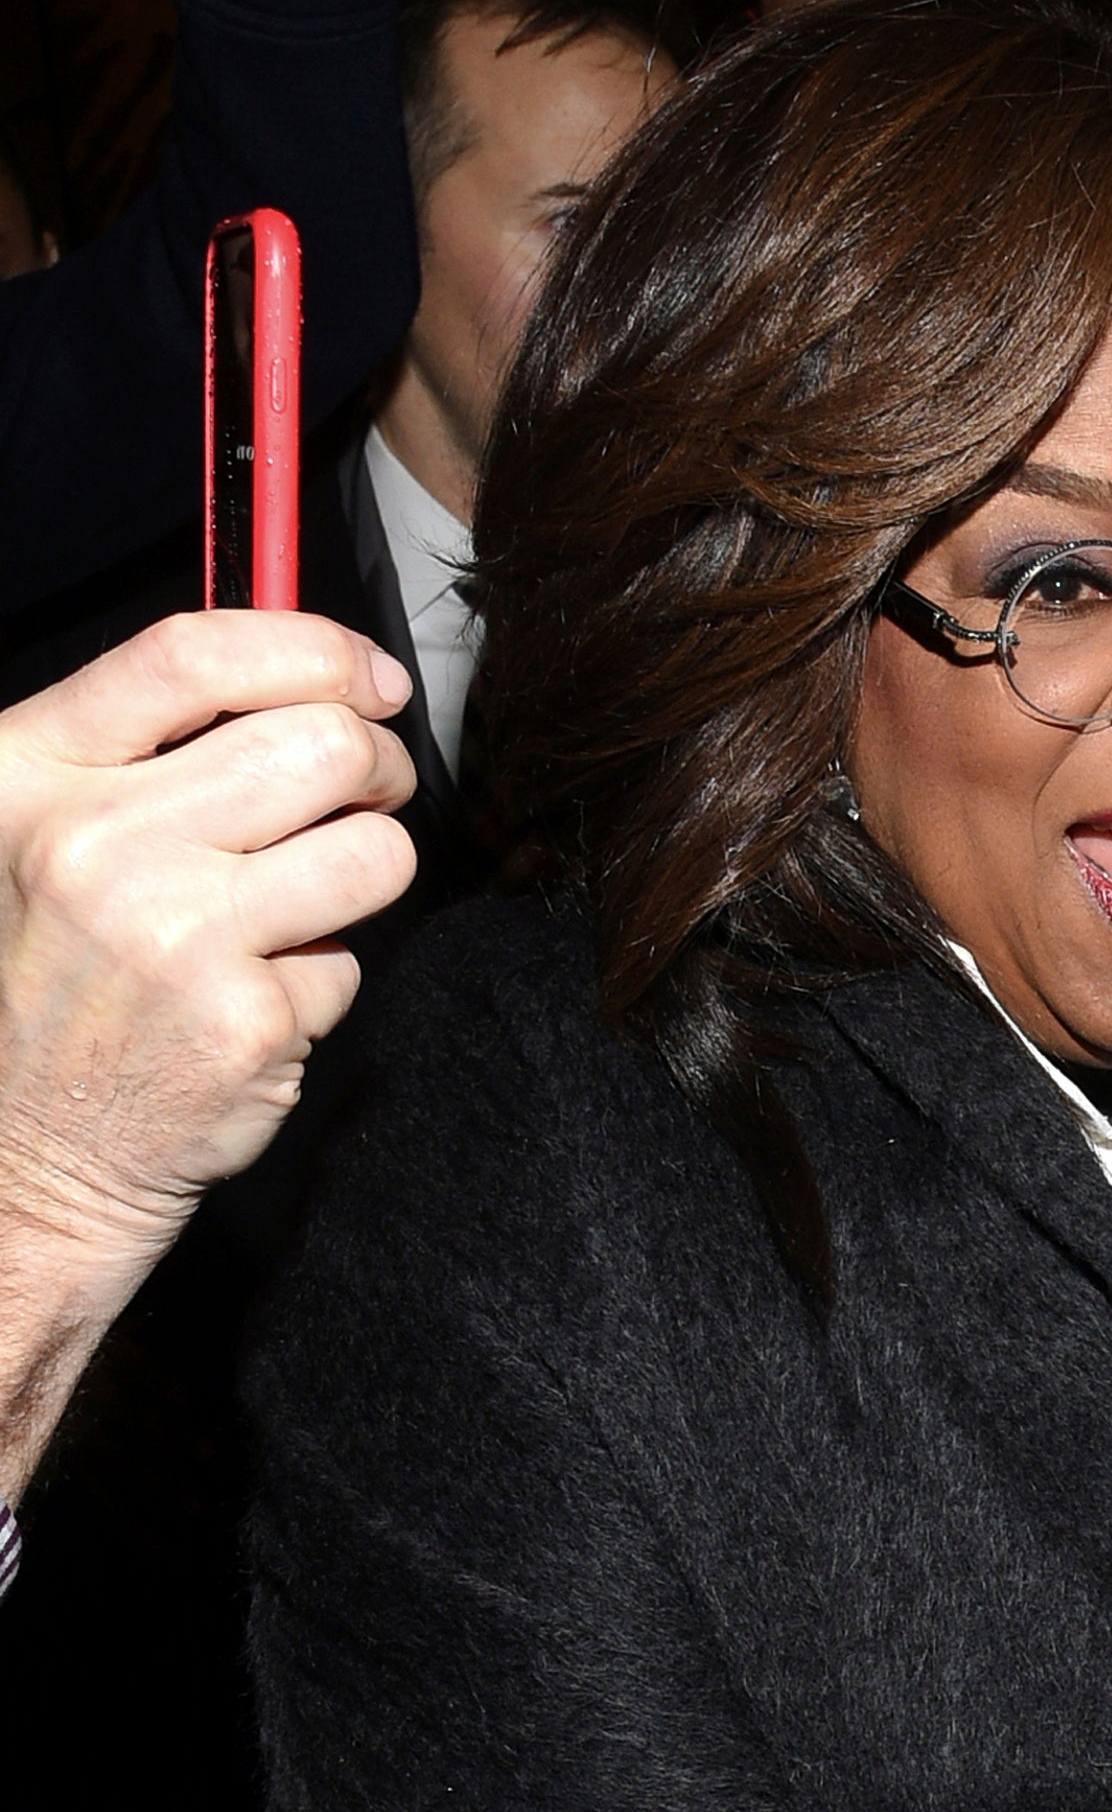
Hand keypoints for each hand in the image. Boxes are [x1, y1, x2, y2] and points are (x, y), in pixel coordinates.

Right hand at [0, 613, 415, 1497]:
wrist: (17, 1162)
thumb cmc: (50, 985)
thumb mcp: (43, 838)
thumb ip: (151, 749)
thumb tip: (319, 674)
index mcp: (26, 774)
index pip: (195, 656)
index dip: (314, 649)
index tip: (370, 678)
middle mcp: (88, 842)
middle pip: (321, 743)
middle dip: (375, 768)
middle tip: (358, 804)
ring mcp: (168, 933)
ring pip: (374, 847)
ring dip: (362, 878)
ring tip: (293, 914)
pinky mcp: (240, 1018)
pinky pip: (351, 962)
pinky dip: (320, 982)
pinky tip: (247, 1006)